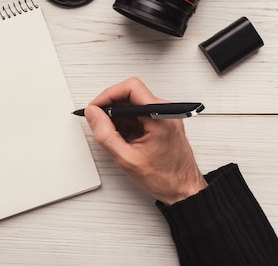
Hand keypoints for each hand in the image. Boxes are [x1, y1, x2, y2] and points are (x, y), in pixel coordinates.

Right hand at [84, 77, 206, 204]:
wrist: (183, 189)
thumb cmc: (165, 178)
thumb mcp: (127, 159)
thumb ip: (106, 134)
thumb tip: (93, 114)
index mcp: (160, 117)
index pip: (131, 88)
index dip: (108, 95)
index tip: (95, 107)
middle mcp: (164, 111)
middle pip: (129, 94)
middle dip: (110, 108)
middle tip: (100, 124)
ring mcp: (163, 115)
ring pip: (131, 104)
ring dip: (117, 117)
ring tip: (114, 137)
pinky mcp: (160, 121)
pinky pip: (137, 113)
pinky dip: (125, 123)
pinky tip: (122, 138)